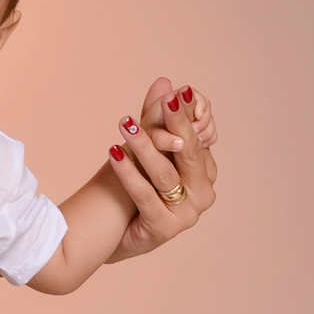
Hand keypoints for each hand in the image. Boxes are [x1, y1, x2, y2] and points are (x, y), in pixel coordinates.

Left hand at [106, 79, 217, 261]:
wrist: (108, 231)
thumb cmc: (131, 187)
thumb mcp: (146, 148)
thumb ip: (156, 118)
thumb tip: (164, 82)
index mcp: (204, 175)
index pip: (198, 139)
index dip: (187, 116)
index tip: (176, 92)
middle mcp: (202, 195)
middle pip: (189, 154)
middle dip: (176, 124)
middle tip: (166, 100)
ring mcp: (186, 215)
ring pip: (165, 174)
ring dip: (145, 145)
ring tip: (126, 123)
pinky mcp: (165, 229)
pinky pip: (144, 195)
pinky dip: (128, 172)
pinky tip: (113, 152)